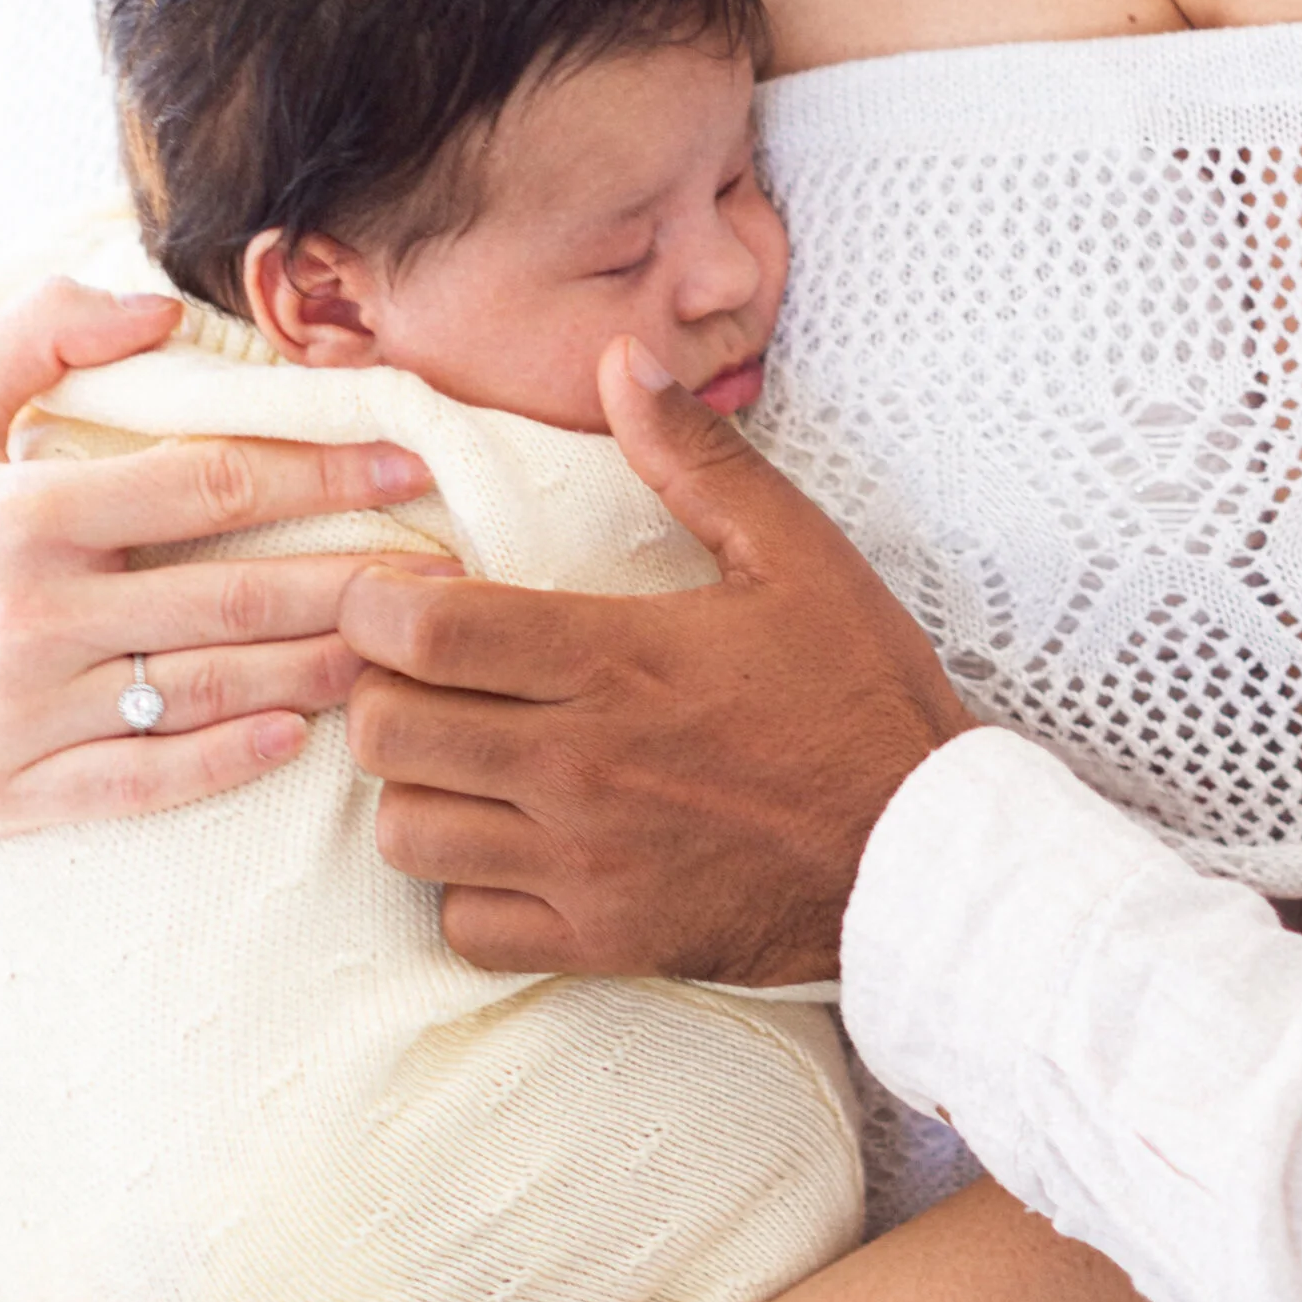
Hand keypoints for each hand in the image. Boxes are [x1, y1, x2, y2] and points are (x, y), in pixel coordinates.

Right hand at [0, 278, 437, 825]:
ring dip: (320, 669)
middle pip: (235, 595)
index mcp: (23, 515)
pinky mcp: (2, 792)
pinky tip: (302, 735)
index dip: (321, 470)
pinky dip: (228, 761)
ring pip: (208, 690)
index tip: (408, 463)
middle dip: (356, 581)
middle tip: (446, 574)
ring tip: (403, 650)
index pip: (210, 485)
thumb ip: (36, 336)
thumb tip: (155, 312)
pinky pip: (142, 780)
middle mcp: (30, 615)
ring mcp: (17, 712)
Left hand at [347, 339, 970, 981]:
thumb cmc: (862, 697)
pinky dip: (468, 888)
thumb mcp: (796, 554)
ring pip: (405, 830)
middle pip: (385, 729)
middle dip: (385, 689)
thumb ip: (694, 456)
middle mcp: (577, 764)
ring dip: (420, 788)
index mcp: (612, 658)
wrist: (925, 853)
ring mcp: (582, 862)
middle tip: (428, 673)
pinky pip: (463, 926)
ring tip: (465, 758)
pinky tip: (511, 845)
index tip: (405, 592)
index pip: (417, 630)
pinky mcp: (600, 940)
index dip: (376, 602)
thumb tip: (618, 360)